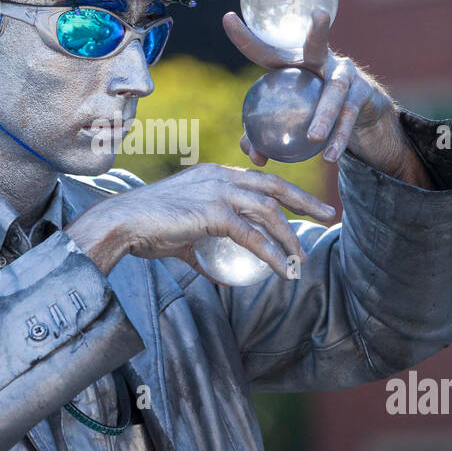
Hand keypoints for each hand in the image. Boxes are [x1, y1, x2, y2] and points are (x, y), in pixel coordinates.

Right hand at [65, 163, 335, 282]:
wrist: (122, 224)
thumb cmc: (145, 230)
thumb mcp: (181, 236)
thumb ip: (201, 251)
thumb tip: (218, 276)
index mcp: (213, 174)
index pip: (259, 180)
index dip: (286, 192)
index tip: (306, 205)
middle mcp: (220, 177)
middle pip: (274, 187)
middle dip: (305, 200)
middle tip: (329, 213)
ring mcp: (218, 192)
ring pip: (269, 212)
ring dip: (290, 237)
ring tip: (301, 259)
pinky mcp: (215, 213)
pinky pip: (253, 236)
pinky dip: (272, 254)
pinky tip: (283, 270)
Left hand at [223, 8, 431, 185]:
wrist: (358, 113)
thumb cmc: (312, 108)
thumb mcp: (289, 116)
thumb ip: (266, 134)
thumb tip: (251, 154)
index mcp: (293, 62)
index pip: (266, 49)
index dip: (246, 36)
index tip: (227, 17)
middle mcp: (321, 60)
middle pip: (317, 44)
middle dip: (318, 30)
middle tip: (320, 15)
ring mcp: (345, 74)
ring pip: (336, 91)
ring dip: (325, 114)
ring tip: (313, 137)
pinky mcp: (362, 93)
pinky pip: (349, 117)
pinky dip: (339, 137)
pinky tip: (329, 155)